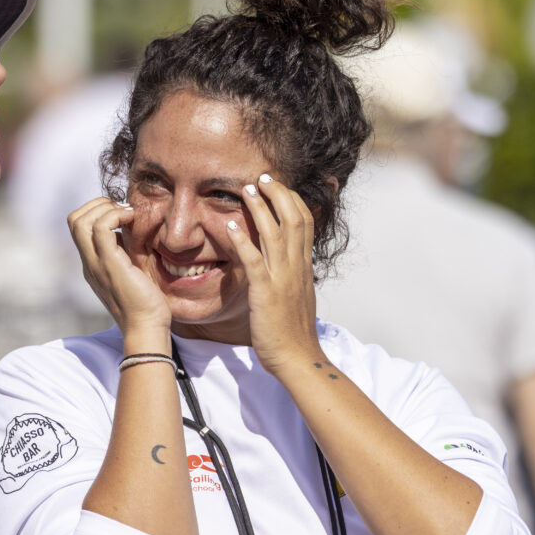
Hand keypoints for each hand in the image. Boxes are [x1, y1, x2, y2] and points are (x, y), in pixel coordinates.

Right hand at [68, 197, 171, 335]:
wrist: (146, 328)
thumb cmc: (146, 305)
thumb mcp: (132, 272)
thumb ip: (126, 253)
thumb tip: (130, 230)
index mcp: (92, 264)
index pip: (78, 227)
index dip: (96, 211)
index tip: (122, 214)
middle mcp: (89, 263)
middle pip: (73, 220)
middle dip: (97, 204)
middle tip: (124, 210)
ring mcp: (96, 264)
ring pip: (81, 221)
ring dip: (105, 208)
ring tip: (128, 214)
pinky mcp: (109, 264)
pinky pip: (101, 228)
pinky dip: (116, 215)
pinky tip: (134, 220)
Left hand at [226, 174, 320, 373]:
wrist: (298, 358)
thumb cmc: (293, 332)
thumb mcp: (298, 296)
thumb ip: (293, 276)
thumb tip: (288, 264)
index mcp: (303, 267)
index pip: (304, 223)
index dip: (292, 200)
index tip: (278, 186)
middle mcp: (296, 267)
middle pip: (293, 219)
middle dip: (279, 194)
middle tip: (262, 177)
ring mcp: (282, 279)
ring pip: (275, 233)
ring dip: (260, 208)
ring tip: (247, 189)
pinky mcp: (265, 292)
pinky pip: (254, 261)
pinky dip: (243, 241)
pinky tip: (231, 226)